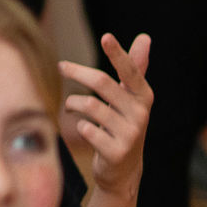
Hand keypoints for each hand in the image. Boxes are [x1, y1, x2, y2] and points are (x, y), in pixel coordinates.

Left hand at [61, 32, 151, 198]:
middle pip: (102, 83)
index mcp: (143, 97)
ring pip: (91, 106)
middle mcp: (140, 114)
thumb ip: (135, 68)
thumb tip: (145, 37)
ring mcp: (130, 134)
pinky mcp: (117, 152)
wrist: (123, 169)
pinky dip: (79, 125)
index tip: (106, 37)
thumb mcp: (130, 97)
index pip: (130, 71)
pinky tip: (82, 128)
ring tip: (70, 106)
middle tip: (62, 66)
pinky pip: (87, 129)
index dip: (118, 54)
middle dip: (78, 72)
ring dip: (73, 103)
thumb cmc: (122, 123)